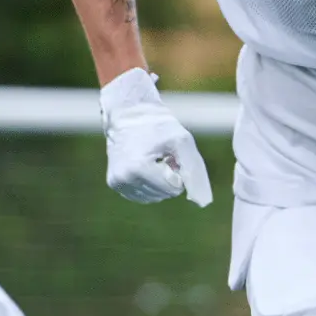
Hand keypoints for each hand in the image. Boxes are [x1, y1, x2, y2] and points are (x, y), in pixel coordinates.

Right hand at [100, 68, 212, 205]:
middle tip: (164, 156)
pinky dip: (150, 184)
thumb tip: (202, 201)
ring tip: (156, 159)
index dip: (179, 172)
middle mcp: (124, 179)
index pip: (174, 189)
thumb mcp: (182, 142)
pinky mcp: (114, 183)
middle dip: (170, 178)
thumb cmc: (158, 126)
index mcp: (139, 168)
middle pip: (164, 194)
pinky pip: (142, 196)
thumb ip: (194, 170)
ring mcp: (117, 183)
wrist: (128, 113)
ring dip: (160, 182)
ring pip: (154, 198)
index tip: (172, 155)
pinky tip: (147, 165)